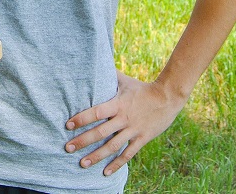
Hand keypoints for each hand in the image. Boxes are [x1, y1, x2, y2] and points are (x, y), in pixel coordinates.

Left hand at [65, 70, 186, 175]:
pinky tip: (105, 172)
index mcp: (118, 104)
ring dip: (97, 156)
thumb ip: (110, 75)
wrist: (167, 98)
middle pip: (101, 132)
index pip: (96, 112)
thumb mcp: (125, 81)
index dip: (82, 119)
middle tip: (68, 148)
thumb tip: (96, 63)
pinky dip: (117, 164)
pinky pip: (127, 154)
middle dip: (83, 141)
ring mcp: (133, 130)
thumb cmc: (142, 88)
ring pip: (112, 146)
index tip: (68, 125)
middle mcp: (124, 118)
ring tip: (82, 163)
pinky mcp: (141, 139)